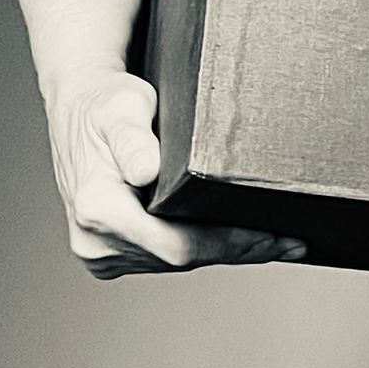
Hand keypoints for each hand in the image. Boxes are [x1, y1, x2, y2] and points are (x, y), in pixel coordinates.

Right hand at [47, 67, 307, 278]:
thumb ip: (134, 139)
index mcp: (97, 208)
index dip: (227, 244)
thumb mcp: (122, 108)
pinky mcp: (111, 254)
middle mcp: (95, 240)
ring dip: (224, 253)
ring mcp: (101, 252)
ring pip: (176, 263)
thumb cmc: (106, 104)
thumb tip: (145, 172)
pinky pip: (166, 259)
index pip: (176, 244)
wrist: (79, 111)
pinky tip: (237, 242)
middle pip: (181, 259)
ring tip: (273, 242)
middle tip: (289, 242)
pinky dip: (202, 250)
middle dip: (238, 250)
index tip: (269, 236)